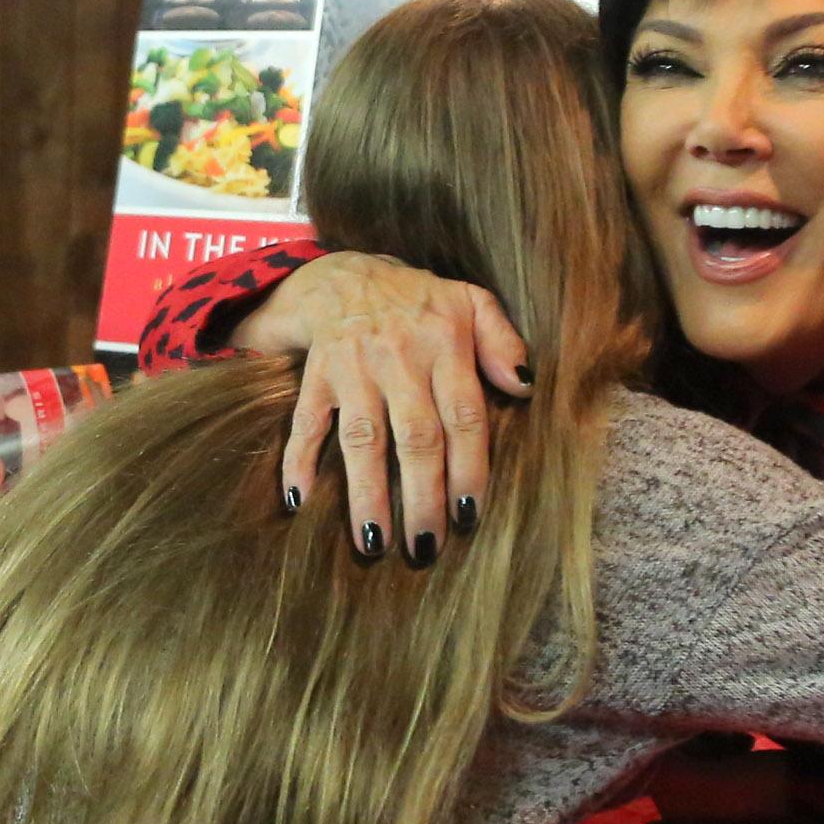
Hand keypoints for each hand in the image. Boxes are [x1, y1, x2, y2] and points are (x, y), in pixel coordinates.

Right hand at [234, 252, 532, 559]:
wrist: (347, 276)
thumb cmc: (421, 304)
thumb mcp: (471, 303)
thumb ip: (502, 342)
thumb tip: (525, 386)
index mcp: (445, 344)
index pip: (463, 417)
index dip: (468, 469)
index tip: (468, 515)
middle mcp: (399, 358)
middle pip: (415, 438)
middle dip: (421, 497)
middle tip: (426, 547)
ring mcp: (354, 369)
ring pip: (362, 439)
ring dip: (367, 493)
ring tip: (373, 543)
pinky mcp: (316, 376)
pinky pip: (306, 422)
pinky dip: (298, 461)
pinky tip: (300, 502)